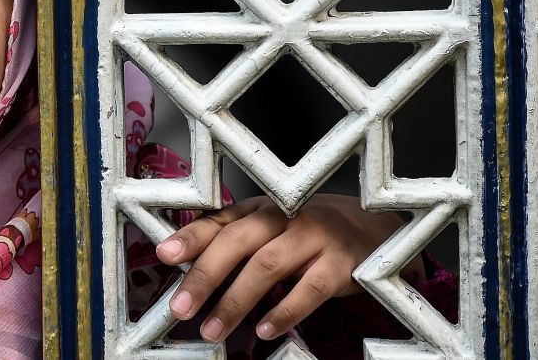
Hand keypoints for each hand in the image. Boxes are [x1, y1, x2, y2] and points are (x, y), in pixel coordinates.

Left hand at [154, 194, 422, 342]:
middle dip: (205, 275)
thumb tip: (185, 266)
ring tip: (212, 330)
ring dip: (236, 301)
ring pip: (267, 266)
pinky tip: (265, 331)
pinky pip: (309, 290)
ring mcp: (314, 237)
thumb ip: (234, 239)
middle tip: (180, 308)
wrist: (374, 226)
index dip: (191, 236)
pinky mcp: (340, 264)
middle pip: (238, 241)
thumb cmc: (309, 229)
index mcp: (261, 206)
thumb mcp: (271, 226)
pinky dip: (285, 312)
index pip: (220, 220)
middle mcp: (285, 215)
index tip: (164, 255)